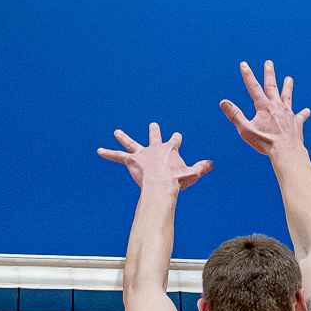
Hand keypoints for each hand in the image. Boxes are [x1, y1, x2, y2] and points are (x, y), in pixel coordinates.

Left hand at [98, 122, 212, 191]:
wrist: (161, 185)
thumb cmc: (177, 180)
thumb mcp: (192, 174)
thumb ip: (201, 167)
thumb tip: (211, 163)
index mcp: (170, 149)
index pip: (174, 140)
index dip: (176, 139)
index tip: (177, 137)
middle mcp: (155, 147)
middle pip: (154, 136)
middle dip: (154, 131)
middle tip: (153, 125)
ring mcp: (142, 152)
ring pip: (131, 143)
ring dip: (124, 138)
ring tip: (117, 133)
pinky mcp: (132, 160)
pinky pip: (117, 156)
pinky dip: (108, 153)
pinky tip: (99, 151)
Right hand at [220, 60, 309, 157]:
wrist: (286, 151)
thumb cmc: (265, 142)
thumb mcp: (246, 129)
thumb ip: (235, 115)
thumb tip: (223, 102)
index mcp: (264, 106)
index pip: (253, 87)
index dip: (248, 75)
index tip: (244, 64)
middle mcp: (277, 106)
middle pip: (272, 86)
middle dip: (269, 73)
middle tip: (269, 63)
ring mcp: (288, 113)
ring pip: (287, 96)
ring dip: (287, 87)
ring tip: (289, 79)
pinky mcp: (297, 122)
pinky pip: (301, 116)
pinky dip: (303, 113)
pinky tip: (307, 111)